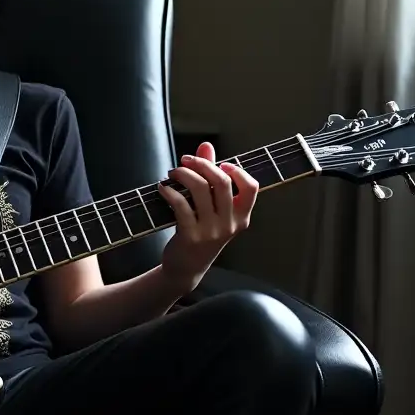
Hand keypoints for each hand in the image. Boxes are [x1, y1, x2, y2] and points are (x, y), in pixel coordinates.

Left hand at [157, 142, 258, 291]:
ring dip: (183, 174)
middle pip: (222, 182)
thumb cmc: (200, 233)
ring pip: (200, 190)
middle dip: (202, 164)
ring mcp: (211, 231)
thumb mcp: (211, 209)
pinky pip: (181, 205)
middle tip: (186, 160)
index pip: (252, 187)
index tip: (221, 164)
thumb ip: (210, 177)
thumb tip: (206, 145)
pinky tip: (163, 188)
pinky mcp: (191, 236)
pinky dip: (170, 191)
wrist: (186, 268)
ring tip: (172, 172)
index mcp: (241, 217)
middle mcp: (230, 224)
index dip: (237, 170)